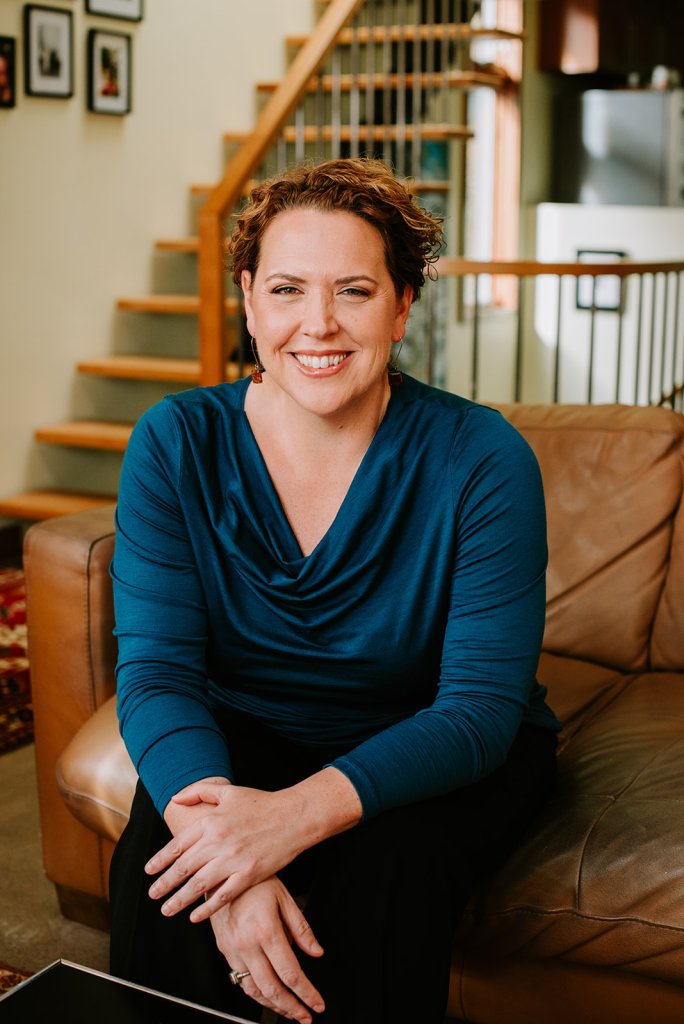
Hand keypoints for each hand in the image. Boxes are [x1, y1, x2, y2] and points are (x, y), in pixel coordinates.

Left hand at [147, 781, 306, 920]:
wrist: (294, 815)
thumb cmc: (262, 802)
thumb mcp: (228, 791)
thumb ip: (199, 792)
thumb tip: (176, 797)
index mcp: (211, 821)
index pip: (177, 845)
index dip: (160, 860)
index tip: (150, 871)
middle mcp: (218, 841)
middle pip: (183, 868)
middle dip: (164, 884)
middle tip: (153, 895)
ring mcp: (233, 860)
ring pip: (198, 885)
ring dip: (179, 900)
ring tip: (166, 910)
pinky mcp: (249, 874)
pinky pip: (223, 895)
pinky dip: (208, 908)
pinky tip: (196, 916)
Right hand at [209, 876, 324, 1023]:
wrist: (219, 873)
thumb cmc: (253, 880)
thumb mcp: (284, 897)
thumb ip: (301, 928)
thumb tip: (316, 952)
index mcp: (265, 930)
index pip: (290, 973)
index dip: (306, 993)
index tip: (317, 1003)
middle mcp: (247, 944)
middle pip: (272, 989)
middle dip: (292, 1008)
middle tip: (305, 1016)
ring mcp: (233, 950)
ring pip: (253, 990)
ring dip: (273, 1005)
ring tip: (289, 1011)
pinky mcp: (224, 950)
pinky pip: (240, 980)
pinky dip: (255, 993)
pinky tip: (267, 996)